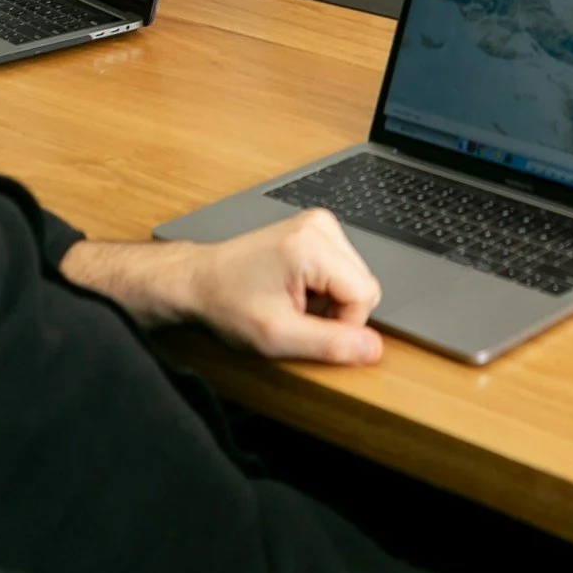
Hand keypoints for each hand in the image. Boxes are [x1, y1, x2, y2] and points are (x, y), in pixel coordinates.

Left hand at [62, 213, 382, 364]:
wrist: (198, 280)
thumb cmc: (227, 304)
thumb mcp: (277, 336)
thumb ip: (330, 344)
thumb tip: (373, 349)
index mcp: (312, 245)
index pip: (365, 294)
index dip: (342, 324)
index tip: (306, 328)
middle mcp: (320, 225)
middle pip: (364, 284)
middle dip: (337, 311)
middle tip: (296, 316)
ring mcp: (319, 223)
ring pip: (356, 278)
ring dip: (331, 300)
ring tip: (293, 302)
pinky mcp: (316, 229)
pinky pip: (344, 269)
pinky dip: (324, 288)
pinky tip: (295, 290)